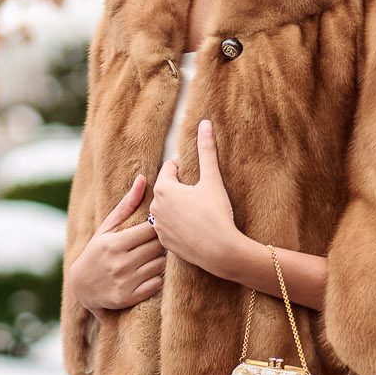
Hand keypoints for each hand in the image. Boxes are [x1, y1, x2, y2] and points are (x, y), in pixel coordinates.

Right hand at [68, 173, 165, 312]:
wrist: (82, 287)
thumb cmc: (98, 251)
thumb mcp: (107, 228)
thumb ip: (127, 205)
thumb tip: (142, 178)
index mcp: (115, 243)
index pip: (151, 230)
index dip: (158, 227)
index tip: (157, 227)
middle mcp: (120, 263)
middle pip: (158, 247)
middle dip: (162, 242)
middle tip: (160, 242)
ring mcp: (125, 281)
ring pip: (160, 265)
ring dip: (161, 260)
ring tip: (154, 256)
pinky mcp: (130, 297)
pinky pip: (157, 284)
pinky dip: (158, 278)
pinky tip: (150, 272)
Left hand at [149, 119, 241, 276]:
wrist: (220, 251)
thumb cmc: (216, 213)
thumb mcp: (212, 179)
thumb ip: (206, 150)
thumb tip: (205, 123)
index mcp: (163, 188)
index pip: (170, 168)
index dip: (186, 170)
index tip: (199, 180)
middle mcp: (154, 208)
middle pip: (167, 188)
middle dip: (181, 189)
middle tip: (200, 197)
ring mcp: (157, 227)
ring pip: (167, 209)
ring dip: (179, 207)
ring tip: (198, 213)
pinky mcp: (164, 243)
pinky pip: (169, 227)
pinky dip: (179, 225)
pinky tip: (194, 229)